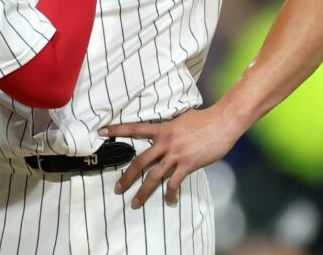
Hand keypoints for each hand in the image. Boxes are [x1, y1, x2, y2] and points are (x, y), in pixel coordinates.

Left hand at [99, 106, 243, 206]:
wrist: (222, 122)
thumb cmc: (203, 119)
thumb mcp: (181, 118)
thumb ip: (169, 126)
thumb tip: (165, 130)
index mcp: (161, 129)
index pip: (134, 128)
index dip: (117, 130)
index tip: (101, 132)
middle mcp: (165, 142)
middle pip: (140, 161)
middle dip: (127, 177)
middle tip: (117, 189)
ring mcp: (176, 154)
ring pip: (154, 176)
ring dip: (144, 191)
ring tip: (135, 203)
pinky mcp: (188, 164)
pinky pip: (174, 182)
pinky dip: (170, 193)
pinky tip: (169, 201)